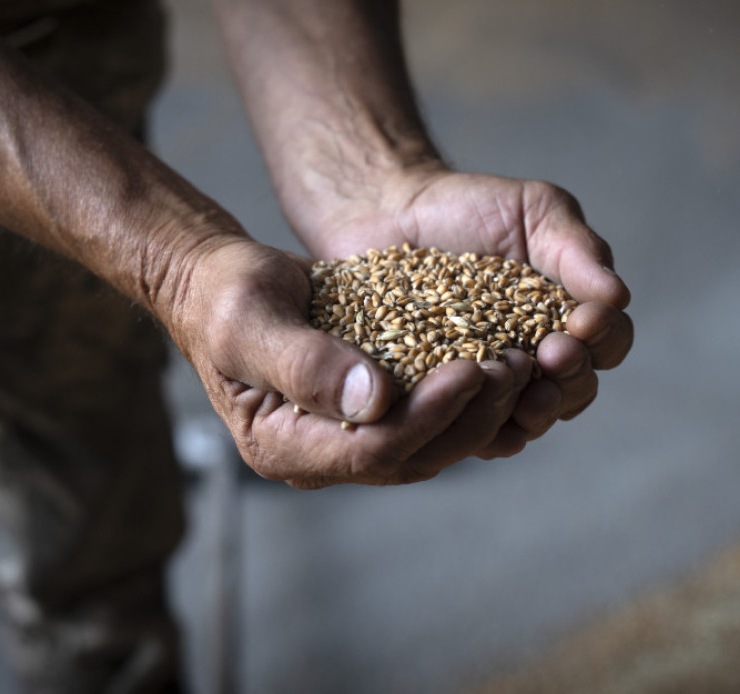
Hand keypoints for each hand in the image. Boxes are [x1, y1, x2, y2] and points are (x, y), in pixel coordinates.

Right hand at [167, 239, 536, 487]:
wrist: (220, 284)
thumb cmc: (223, 296)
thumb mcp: (249, 321)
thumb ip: (304, 363)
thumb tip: (374, 400)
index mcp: (282, 446)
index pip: (372, 450)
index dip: (428, 416)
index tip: (471, 370)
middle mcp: (320, 455)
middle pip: (413, 455)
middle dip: (469, 415)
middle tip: (513, 367)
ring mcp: (348, 437)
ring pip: (431, 442)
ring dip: (479, 409)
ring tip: (519, 363)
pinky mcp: (371, 412)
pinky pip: (429, 415)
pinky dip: (466, 394)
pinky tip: (499, 360)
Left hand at [287, 167, 633, 458]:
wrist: (391, 212)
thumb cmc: (471, 208)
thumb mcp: (534, 211)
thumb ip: (577, 248)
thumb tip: (617, 295)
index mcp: (568, 318)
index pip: (609, 343)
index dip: (605, 338)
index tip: (585, 320)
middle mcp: (538, 361)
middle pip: (575, 392)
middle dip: (572, 377)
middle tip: (553, 352)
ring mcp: (491, 385)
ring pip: (527, 422)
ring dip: (534, 413)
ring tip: (522, 389)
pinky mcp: (443, 400)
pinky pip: (468, 432)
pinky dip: (477, 427)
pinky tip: (471, 408)